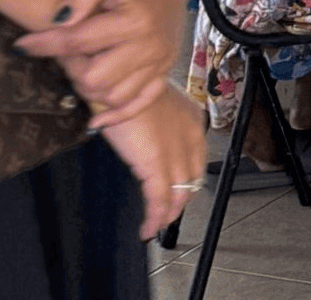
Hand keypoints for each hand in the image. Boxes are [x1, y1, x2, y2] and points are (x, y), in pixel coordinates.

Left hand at [15, 0, 192, 127]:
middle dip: (70, 68)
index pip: (77, 43)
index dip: (43, 44)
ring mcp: (160, 62)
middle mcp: (150, 47)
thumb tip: (57, 21)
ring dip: (89, 87)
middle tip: (60, 52)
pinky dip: (117, 115)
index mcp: (135, 20)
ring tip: (80, 66)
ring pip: (113, 97)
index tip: (22, 44)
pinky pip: (140, 104)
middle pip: (94, 80)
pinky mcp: (164, 71)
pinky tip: (95, 121)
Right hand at [99, 85, 206, 240]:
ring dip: (167, 214)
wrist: (114, 81)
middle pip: (190, 179)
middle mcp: (190, 135)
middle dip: (179, 201)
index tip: (178, 193)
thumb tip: (146, 138)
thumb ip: (157, 123)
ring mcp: (175, 150)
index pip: (196, 159)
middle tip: (166, 216)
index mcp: (192, 119)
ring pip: (177, 193)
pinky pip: (159, 198)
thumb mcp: (150, 103)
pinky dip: (154, 217)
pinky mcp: (156, 162)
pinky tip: (148, 229)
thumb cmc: (125, 87)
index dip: (188, 180)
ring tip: (156, 227)